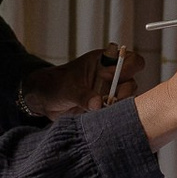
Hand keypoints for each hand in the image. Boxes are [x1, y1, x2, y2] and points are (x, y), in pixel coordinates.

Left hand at [22, 44, 144, 116]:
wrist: (45, 101)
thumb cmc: (55, 85)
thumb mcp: (67, 89)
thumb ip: (83, 95)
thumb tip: (98, 104)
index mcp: (104, 62)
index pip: (130, 59)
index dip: (127, 68)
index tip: (111, 78)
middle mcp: (111, 77)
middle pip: (132, 82)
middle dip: (124, 92)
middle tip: (110, 101)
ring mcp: (110, 93)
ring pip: (127, 99)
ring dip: (118, 106)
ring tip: (103, 110)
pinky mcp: (106, 108)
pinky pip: (117, 112)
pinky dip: (112, 116)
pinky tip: (101, 118)